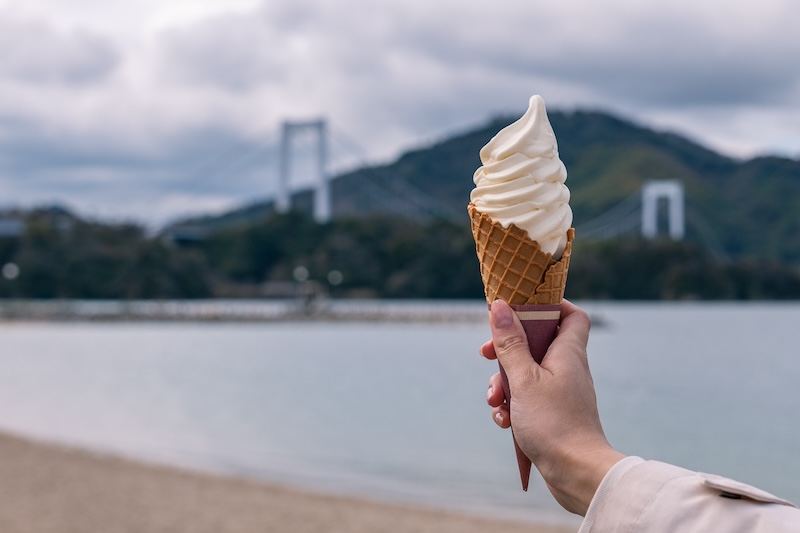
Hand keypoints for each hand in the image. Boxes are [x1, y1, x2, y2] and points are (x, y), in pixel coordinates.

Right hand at [480, 299, 624, 515]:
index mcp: (567, 352)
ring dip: (503, 383)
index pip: (571, 314)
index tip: (519, 309)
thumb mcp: (524, 379)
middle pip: (535, 343)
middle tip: (486, 355)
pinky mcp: (552, 414)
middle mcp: (567, 368)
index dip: (548, 306)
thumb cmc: (554, 423)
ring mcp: (560, 392)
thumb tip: (500, 306)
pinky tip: (503, 421)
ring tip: (495, 400)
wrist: (577, 473)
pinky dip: (512, 405)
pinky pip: (527, 399)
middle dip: (506, 350)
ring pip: (525, 373)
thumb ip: (510, 343)